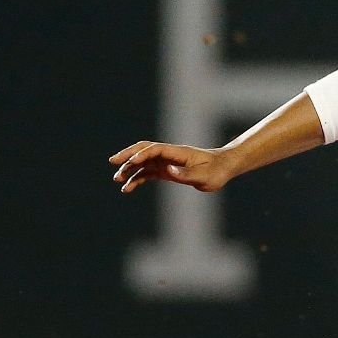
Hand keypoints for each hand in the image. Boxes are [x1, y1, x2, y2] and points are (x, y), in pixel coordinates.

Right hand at [109, 141, 233, 193]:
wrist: (223, 168)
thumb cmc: (216, 171)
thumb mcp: (204, 176)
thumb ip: (186, 174)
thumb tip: (168, 171)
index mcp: (178, 152)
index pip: (155, 149)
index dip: (142, 154)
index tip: (131, 162)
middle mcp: (169, 155)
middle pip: (144, 151)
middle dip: (128, 155)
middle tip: (113, 162)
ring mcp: (167, 162)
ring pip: (143, 163)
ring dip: (129, 169)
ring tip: (118, 180)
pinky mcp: (167, 171)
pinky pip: (148, 173)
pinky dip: (137, 179)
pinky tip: (128, 188)